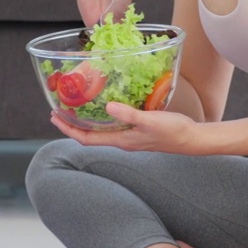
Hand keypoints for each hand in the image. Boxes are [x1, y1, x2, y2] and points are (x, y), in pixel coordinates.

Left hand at [50, 102, 199, 153]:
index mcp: (121, 141)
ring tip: (76, 108)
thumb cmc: (172, 131)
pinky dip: (102, 117)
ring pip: (101, 131)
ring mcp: (130, 137)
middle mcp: (122, 141)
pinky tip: (104, 106)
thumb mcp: (149, 120)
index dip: (68, 129)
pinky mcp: (138, 132)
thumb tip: (108, 106)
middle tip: (58, 110)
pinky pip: (113, 126)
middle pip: (90, 136)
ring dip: (86, 121)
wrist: (192, 139)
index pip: (87, 139)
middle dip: (72, 125)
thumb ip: (129, 114)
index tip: (55, 118)